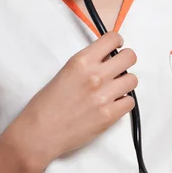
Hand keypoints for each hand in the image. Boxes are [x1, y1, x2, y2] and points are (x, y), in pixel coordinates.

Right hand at [8, 31, 137, 169]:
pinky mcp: (109, 116)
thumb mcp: (65, 71)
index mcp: (81, 61)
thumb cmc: (46, 104)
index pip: (112, 39)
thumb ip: (87, 63)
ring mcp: (103, 96)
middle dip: (125, 61)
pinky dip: (123, 102)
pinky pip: (130, 102)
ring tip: (114, 89)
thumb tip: (107, 59)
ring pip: (132, 79)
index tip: (116, 48)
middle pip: (129, 57)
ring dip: (125, 83)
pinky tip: (112, 104)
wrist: (39, 133)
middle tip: (118, 68)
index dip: (117, 42)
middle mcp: (95, 75)